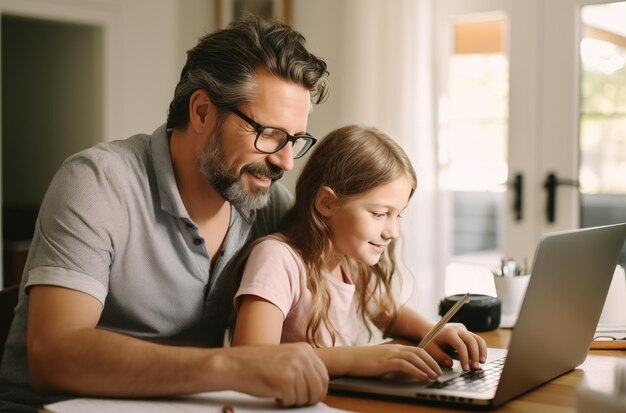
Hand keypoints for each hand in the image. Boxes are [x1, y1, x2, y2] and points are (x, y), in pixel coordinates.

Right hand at [224, 343, 328, 406]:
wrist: (234, 364)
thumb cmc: (256, 363)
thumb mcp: (286, 356)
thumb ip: (303, 365)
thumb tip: (319, 383)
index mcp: (305, 349)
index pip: (324, 376)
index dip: (318, 390)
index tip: (310, 396)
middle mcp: (303, 356)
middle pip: (319, 388)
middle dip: (308, 398)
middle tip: (294, 399)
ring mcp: (295, 368)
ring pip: (306, 397)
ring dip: (293, 400)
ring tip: (279, 392)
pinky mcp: (285, 381)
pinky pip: (292, 401)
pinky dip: (283, 402)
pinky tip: (273, 393)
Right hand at [316, 344, 441, 379]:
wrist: (349, 359)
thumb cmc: (363, 361)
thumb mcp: (381, 360)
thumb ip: (393, 362)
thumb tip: (406, 370)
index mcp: (394, 347)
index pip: (416, 349)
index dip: (429, 357)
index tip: (436, 366)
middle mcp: (394, 348)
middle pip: (419, 351)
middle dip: (432, 362)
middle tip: (439, 372)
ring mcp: (390, 354)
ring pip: (414, 357)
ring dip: (427, 367)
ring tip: (434, 376)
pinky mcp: (385, 362)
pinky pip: (405, 365)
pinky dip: (416, 370)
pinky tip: (422, 376)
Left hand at [425, 323, 486, 370]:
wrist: (430, 328)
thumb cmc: (430, 340)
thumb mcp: (430, 348)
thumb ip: (440, 356)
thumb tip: (451, 364)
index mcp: (448, 333)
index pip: (460, 345)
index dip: (464, 358)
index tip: (465, 368)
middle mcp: (458, 329)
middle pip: (472, 341)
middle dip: (476, 355)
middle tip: (475, 368)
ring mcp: (463, 330)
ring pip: (478, 339)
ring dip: (482, 351)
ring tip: (481, 363)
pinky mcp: (467, 332)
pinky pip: (477, 340)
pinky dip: (481, 349)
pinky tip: (480, 358)